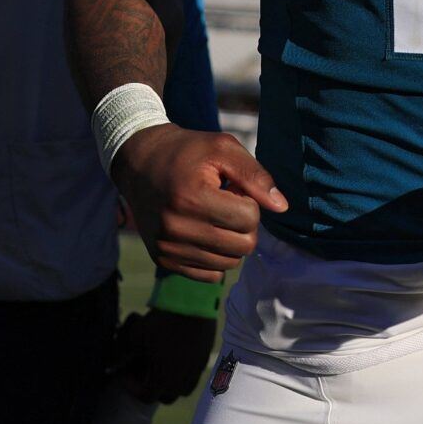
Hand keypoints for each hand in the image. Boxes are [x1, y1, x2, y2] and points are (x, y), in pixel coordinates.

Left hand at [109, 308, 218, 403]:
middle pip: (167, 397)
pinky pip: (194, 373)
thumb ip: (120, 355)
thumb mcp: (133, 338)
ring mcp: (196, 370)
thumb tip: (109, 365)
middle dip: (154, 389)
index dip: (133, 388)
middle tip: (145, 374)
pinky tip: (177, 354)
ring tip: (164, 367)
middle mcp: (182, 381)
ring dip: (173, 383)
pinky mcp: (205, 357)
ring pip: (184, 388)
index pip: (146, 397)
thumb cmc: (158, 324)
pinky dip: (185, 370)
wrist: (189, 304)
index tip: (127, 374)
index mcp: (163, 381)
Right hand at [112, 124, 287, 282]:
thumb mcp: (223, 149)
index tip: (233, 188)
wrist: (140, 163)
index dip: (249, 201)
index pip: (249, 218)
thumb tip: (282, 207)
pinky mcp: (163, 260)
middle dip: (245, 224)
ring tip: (214, 216)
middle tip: (227, 203)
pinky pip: (210, 275)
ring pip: (230, 263)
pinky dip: (216, 257)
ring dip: (232, 241)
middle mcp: (176, 228)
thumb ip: (255, 176)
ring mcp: (167, 248)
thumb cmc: (187, 152)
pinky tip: (205, 232)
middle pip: (243, 245)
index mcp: (191, 197)